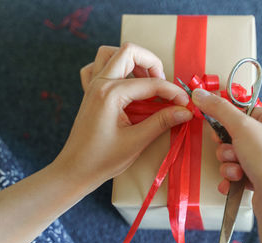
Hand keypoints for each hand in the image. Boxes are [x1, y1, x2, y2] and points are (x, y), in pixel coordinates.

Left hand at [53, 43, 192, 190]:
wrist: (75, 171)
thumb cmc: (102, 159)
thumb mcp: (136, 141)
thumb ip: (162, 122)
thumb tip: (185, 111)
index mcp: (111, 94)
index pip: (151, 83)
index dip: (173, 92)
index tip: (186, 104)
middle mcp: (100, 83)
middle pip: (129, 52)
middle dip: (152, 63)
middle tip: (163, 85)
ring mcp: (92, 86)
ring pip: (111, 53)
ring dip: (132, 61)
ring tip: (145, 81)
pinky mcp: (89, 93)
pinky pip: (96, 67)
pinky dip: (111, 68)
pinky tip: (122, 82)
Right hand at [191, 89, 261, 201]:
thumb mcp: (241, 127)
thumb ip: (218, 109)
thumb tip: (199, 93)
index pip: (244, 112)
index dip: (228, 122)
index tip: (218, 129)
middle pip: (237, 135)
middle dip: (227, 148)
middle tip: (231, 153)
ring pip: (236, 155)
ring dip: (229, 164)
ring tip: (237, 172)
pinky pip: (240, 171)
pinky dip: (234, 177)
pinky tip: (235, 183)